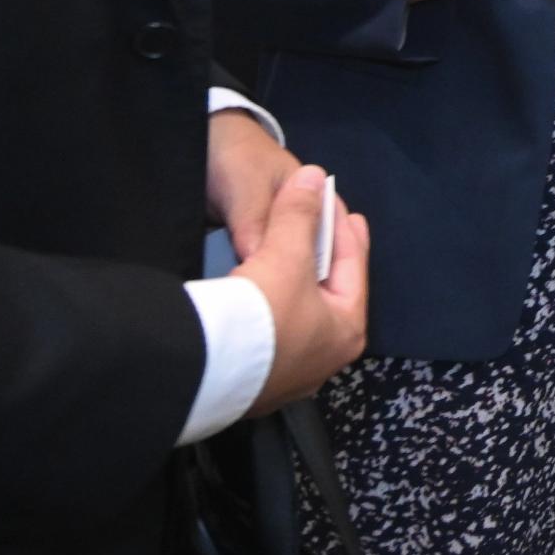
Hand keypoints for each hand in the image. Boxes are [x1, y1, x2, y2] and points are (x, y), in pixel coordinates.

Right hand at [226, 148, 370, 412]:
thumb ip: (300, 214)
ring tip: (286, 247)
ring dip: (293, 276)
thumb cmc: (263, 312)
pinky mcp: (255, 379)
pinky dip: (270, 300)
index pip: (352, 266)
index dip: (342, 227)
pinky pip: (271, 327)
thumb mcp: (286, 255)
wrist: (202, 369)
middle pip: (327, 290)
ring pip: (297, 309)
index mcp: (347, 332)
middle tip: (320, 221)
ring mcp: (289, 374)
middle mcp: (325, 359)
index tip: (335, 200)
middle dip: (321, 253)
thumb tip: (313, 175)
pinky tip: (257, 289)